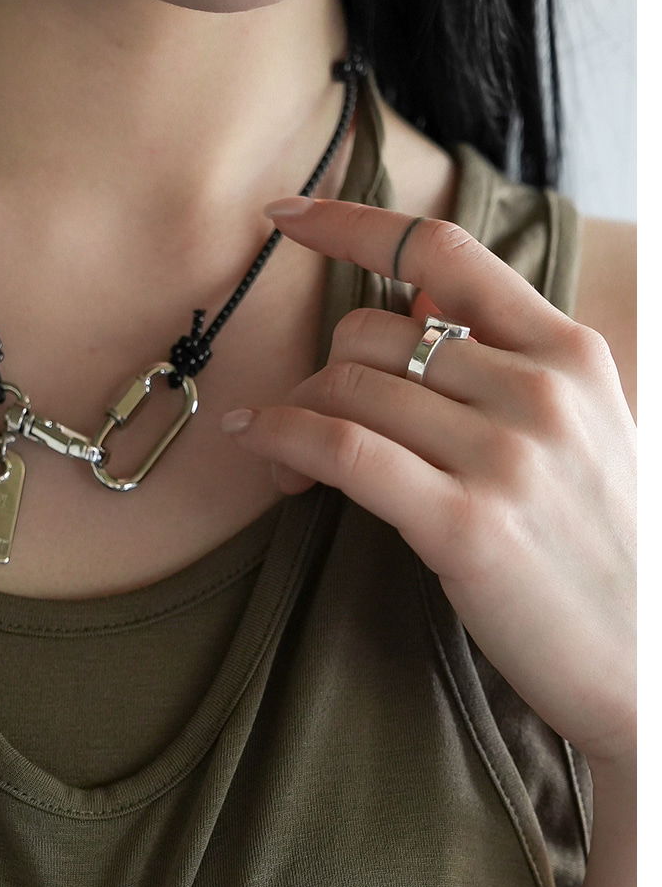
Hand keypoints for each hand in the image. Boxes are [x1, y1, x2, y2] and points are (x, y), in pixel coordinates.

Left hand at [228, 199, 634, 776]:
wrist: (644, 667)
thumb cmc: (601, 557)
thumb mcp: (583, 431)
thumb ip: (510, 360)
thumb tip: (426, 299)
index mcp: (568, 352)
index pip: (447, 249)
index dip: (355, 222)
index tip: (292, 218)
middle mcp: (538, 390)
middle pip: (380, 329)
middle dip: (322, 365)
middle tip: (297, 415)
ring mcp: (505, 457)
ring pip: (353, 386)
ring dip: (294, 412)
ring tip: (275, 451)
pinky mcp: (466, 528)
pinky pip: (345, 452)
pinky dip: (287, 439)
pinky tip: (263, 448)